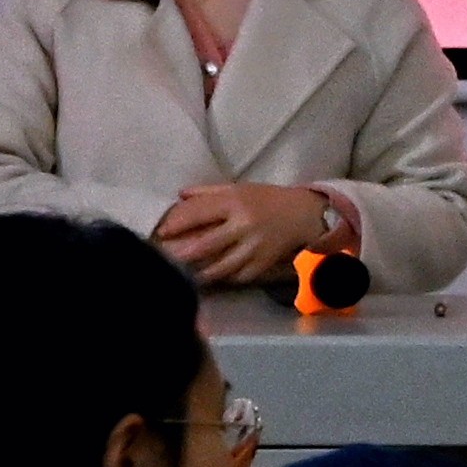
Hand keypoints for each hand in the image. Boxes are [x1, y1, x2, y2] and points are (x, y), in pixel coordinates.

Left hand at [153, 181, 331, 286]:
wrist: (304, 213)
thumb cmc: (267, 199)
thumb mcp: (240, 188)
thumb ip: (208, 192)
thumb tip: (179, 195)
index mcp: (236, 202)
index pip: (200, 213)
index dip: (178, 223)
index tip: (162, 232)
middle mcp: (245, 224)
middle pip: (206, 244)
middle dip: (182, 254)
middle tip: (165, 260)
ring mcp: (255, 246)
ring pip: (221, 267)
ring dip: (199, 273)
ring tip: (184, 275)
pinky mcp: (264, 263)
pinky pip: (238, 276)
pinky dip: (224, 278)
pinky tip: (213, 278)